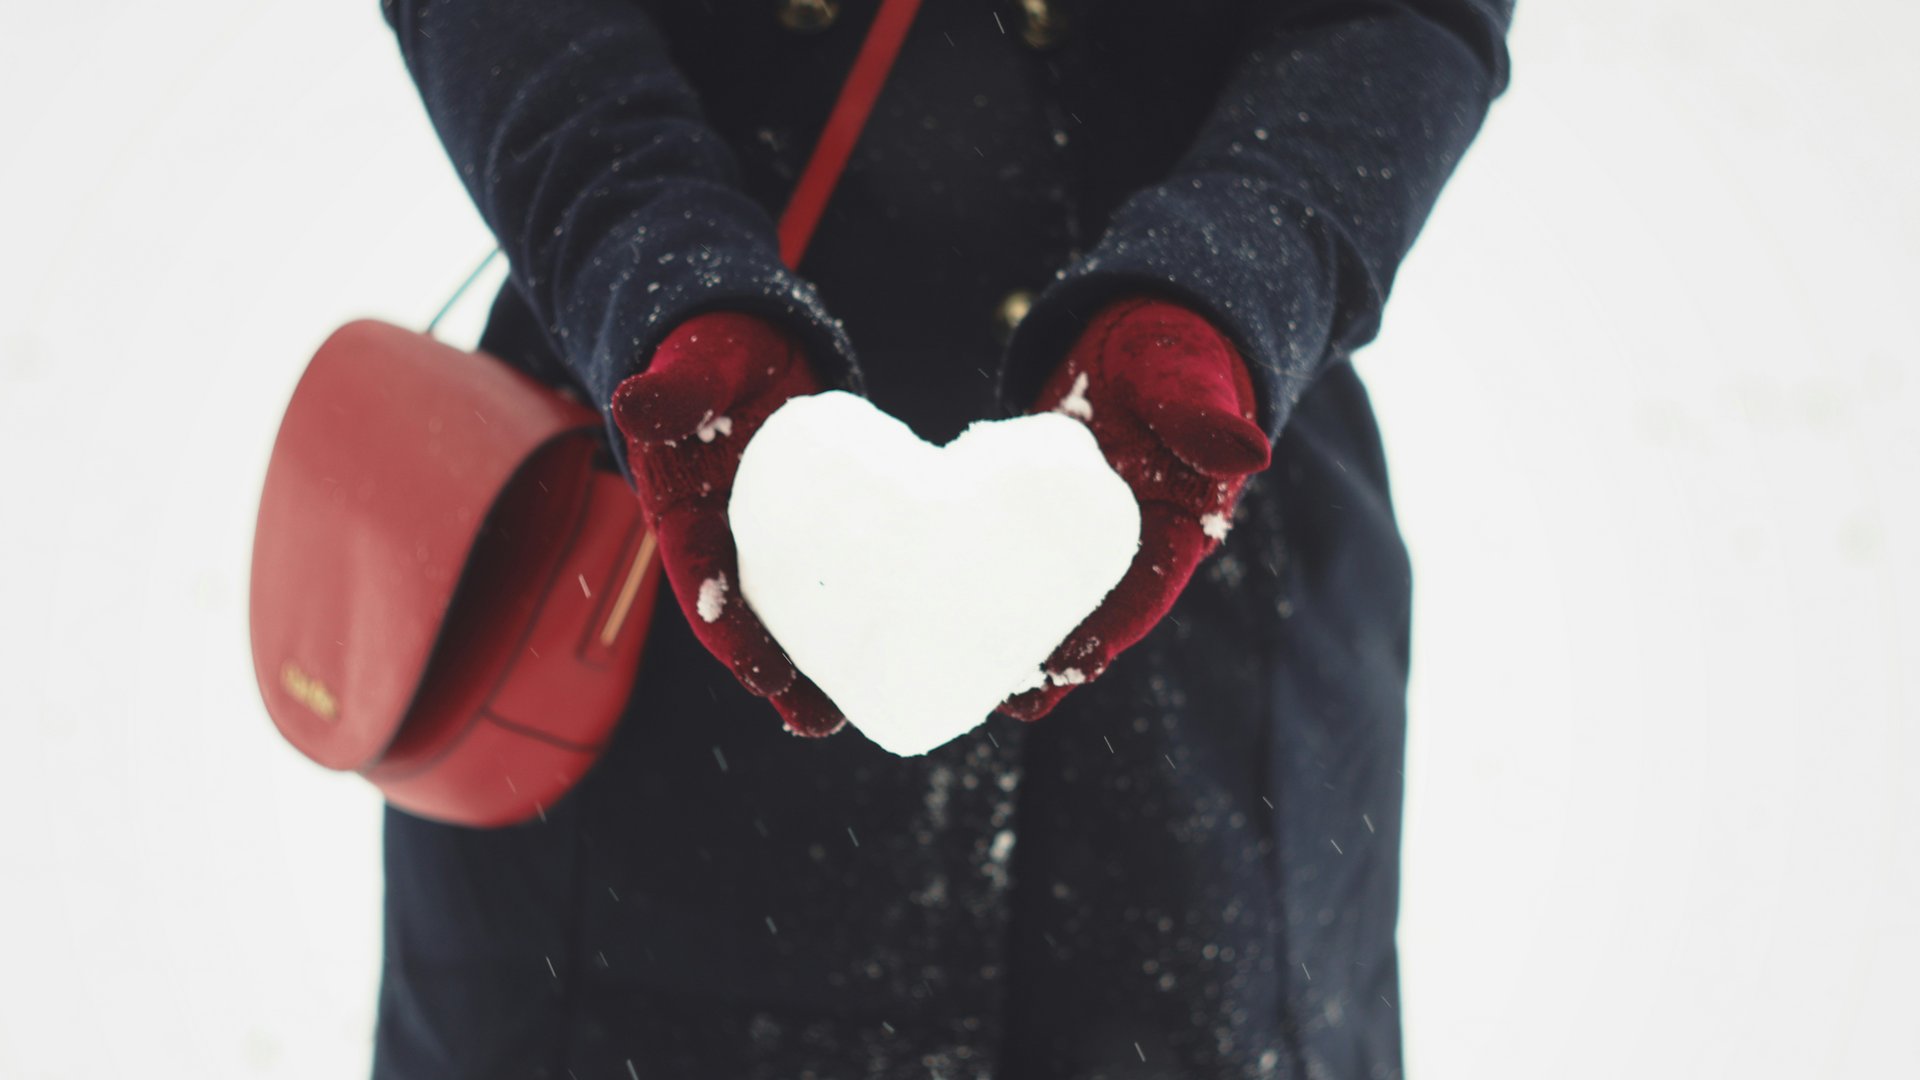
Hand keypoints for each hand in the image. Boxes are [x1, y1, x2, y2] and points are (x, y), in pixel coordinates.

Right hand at [610, 312, 844, 735]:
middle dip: (779, 675)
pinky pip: (835, 578)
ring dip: (819, 666)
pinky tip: (898, 649)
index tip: (756, 671)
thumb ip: (674, 389)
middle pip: (750, 617)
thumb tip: (633, 404)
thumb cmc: (712, 349)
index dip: (725, 629)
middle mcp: (726, 537)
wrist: (747, 338)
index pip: (701, 578)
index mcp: (684, 510)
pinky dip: (859, 615)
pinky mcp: (817, 525)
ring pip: (794, 612)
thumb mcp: (695, 363)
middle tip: (817, 724)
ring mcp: (773, 536)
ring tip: (851, 716)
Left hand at [999, 298, 1271, 720]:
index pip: (1146, 590)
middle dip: (1056, 660)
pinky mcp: (1048, 510)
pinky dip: (994, 585)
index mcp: (1181, 522)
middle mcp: (1137, 540)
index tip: (1071, 672)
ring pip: (1056, 593)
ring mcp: (1088, 528)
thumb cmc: (1176, 349)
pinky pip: (1022, 557)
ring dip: (1020, 635)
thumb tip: (1249, 452)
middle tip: (1008, 702)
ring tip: (972, 681)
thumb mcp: (1189, 376)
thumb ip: (1206, 414)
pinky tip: (951, 609)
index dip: (1109, 635)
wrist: (1145, 325)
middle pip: (1096, 612)